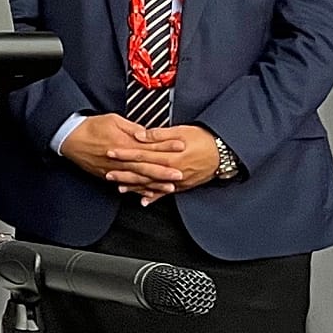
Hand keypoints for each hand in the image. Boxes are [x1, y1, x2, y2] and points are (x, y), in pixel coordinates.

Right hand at [61, 114, 184, 203]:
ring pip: (138, 178)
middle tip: (181, 174)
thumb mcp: (113, 120)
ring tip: (169, 187)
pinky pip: (126, 185)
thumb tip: (146, 133)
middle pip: (146, 166)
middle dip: (165, 171)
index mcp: (123, 143)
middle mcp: (120, 159)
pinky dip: (138, 190)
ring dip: (155, 184)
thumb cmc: (90, 127)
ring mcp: (114, 169)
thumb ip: (132, 127)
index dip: (166, 146)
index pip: (150, 146)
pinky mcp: (108, 175)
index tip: (180, 146)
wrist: (70, 139)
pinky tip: (148, 193)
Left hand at [106, 125, 220, 196]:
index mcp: (168, 155)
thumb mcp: (181, 131)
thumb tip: (139, 135)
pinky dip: (155, 197)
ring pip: (152, 185)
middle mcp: (171, 170)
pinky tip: (144, 201)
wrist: (225, 153)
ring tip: (120, 187)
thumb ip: (158, 135)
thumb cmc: (204, 139)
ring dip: (135, 187)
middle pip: (143, 172)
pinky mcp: (184, 185)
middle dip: (124, 173)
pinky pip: (166, 193)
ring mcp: (177, 180)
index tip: (111, 153)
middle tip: (108, 173)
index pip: (141, 155)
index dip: (124, 154)